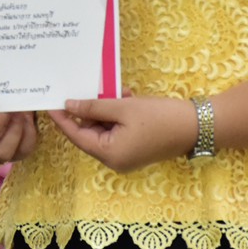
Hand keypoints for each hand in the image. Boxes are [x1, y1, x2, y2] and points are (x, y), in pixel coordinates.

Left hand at [48, 96, 195, 172]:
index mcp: (109, 154)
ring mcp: (126, 156)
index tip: (50, 103)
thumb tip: (69, 105)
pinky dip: (119, 115)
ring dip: (107, 109)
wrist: (197, 126)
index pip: (76, 136)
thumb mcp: (123, 107)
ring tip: (116, 91)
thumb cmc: (159, 117)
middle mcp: (115, 160)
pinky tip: (127, 97)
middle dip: (90, 109)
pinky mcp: (136, 149)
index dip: (63, 118)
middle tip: (88, 88)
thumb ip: (93, 106)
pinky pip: (118, 131)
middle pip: (90, 132)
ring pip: (105, 129)